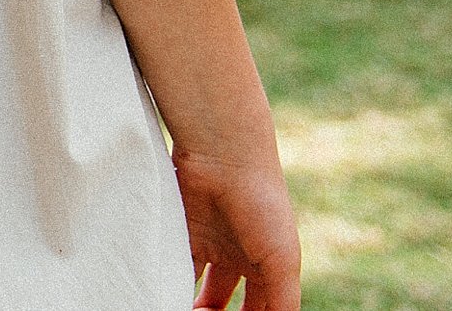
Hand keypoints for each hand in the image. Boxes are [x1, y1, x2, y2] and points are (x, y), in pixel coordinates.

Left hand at [177, 147, 300, 310]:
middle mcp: (239, 258)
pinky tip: (168, 295)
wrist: (224, 156)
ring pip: (199, 288)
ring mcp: (210, 245)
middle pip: (226, 302)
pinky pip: (176, 266)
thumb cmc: (263, 205)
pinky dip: (172, 283)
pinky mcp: (183, 232)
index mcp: (269, 267)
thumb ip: (282, 302)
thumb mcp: (282, 261)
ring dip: (194, 306)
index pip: (261, 309)